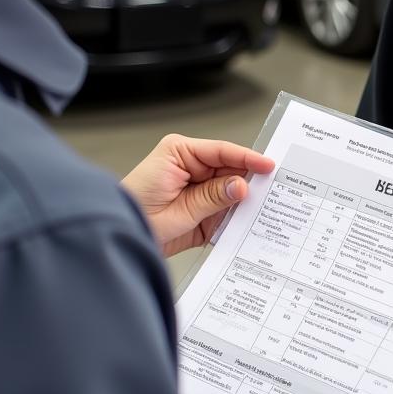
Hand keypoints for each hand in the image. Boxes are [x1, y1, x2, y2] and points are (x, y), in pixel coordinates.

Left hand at [122, 134, 274, 256]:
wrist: (116, 242)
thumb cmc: (135, 218)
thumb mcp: (178, 211)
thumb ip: (212, 197)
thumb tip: (242, 185)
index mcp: (179, 154)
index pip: (222, 151)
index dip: (248, 158)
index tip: (269, 166)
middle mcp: (189, 166)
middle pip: (230, 170)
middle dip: (250, 182)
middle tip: (276, 191)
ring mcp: (195, 186)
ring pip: (230, 189)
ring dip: (244, 202)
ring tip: (267, 209)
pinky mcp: (198, 206)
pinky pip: (222, 208)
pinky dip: (234, 216)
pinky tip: (248, 224)